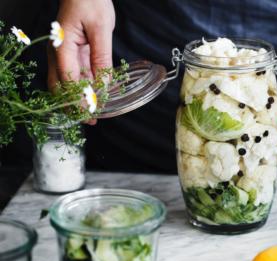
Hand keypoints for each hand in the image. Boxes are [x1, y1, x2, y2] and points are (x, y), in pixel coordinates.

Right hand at [47, 0, 114, 123]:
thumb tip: (104, 84)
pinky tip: (99, 95)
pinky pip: (76, 75)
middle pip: (61, 87)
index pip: (68, 81)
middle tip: (91, 120)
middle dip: (74, 106)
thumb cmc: (90, 1)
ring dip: (79, 99)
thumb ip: (102, 57)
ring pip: (67, 84)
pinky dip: (86, 87)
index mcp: (62, 47)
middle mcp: (58, 53)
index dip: (79, 99)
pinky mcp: (72, 54)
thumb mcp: (101, 29)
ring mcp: (63, 54)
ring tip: (96, 113)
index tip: (92, 113)